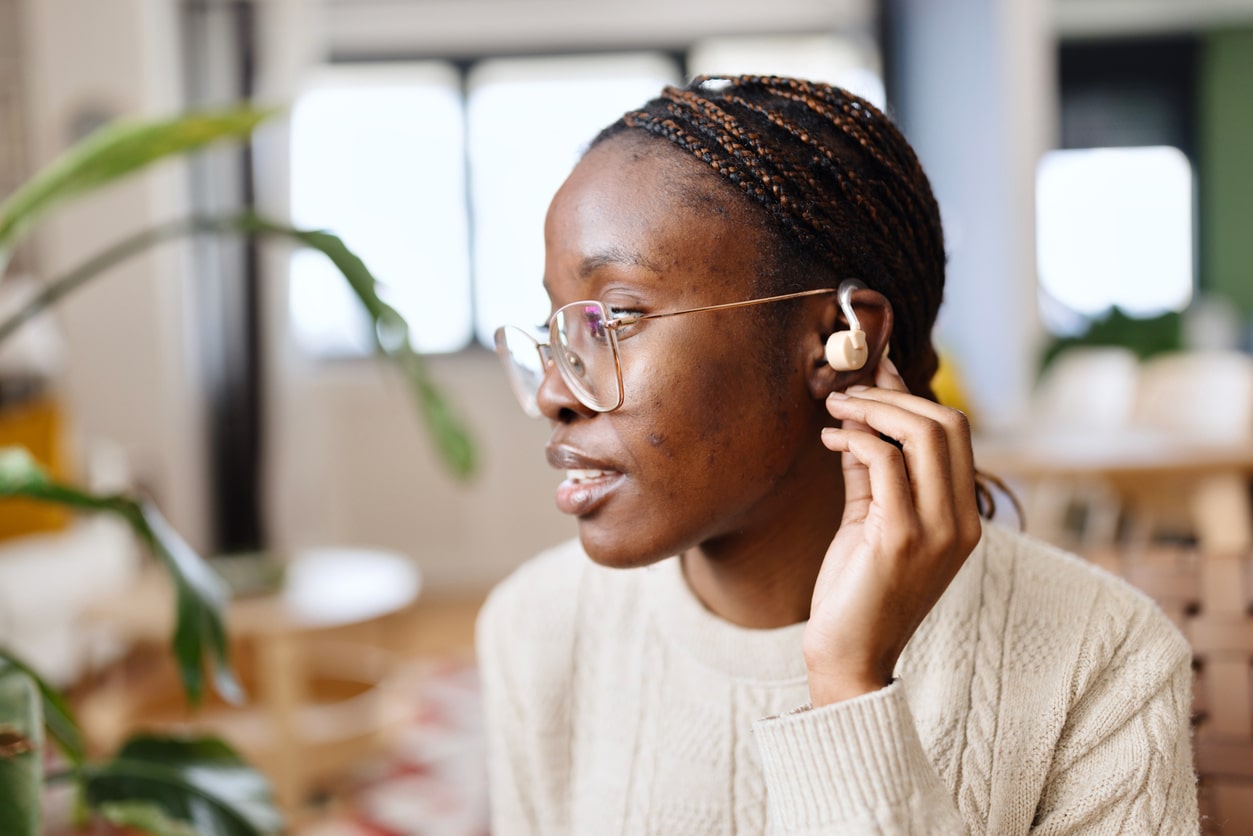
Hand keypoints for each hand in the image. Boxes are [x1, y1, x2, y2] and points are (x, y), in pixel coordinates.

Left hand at [803, 356, 981, 706]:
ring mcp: (936, 530)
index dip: (913, 395)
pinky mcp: (900, 536)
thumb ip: (872, 472)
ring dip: (872, 409)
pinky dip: (854, 438)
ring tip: (835, 408)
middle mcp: (960, 521)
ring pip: (921, 433)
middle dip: (893, 395)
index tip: (876, 373)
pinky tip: (829, 440)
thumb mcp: (871, 521)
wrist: (849, 656)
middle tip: (847, 393)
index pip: (955, 432)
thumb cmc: (857, 591)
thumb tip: (860, 417)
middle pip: (946, 423)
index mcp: (962, 517)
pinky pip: (883, 461)